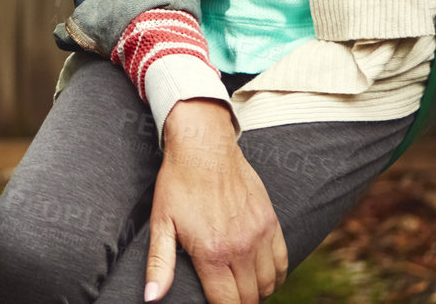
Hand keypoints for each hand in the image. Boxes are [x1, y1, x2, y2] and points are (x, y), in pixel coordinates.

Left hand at [146, 100, 286, 302]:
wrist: (204, 147)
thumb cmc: (178, 183)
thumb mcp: (161, 223)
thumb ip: (159, 264)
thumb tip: (152, 297)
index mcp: (211, 253)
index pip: (227, 303)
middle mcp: (240, 248)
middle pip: (249, 298)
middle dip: (238, 303)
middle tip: (226, 297)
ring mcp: (260, 236)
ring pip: (269, 284)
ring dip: (257, 292)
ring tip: (241, 290)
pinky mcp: (271, 223)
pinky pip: (283, 263)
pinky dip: (275, 276)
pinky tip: (262, 277)